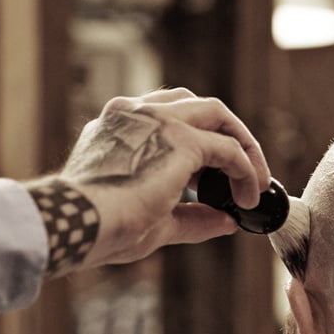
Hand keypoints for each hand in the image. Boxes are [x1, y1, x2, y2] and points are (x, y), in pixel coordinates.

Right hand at [47, 88, 271, 269]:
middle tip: (244, 175)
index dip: (198, 142)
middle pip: (197, 105)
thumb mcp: (153, 220)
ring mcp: (157, 120)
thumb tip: (228, 221)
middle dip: (227, 136)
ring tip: (256, 184)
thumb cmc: (101, 229)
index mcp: (117, 126)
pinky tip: (249, 194)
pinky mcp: (180, 139)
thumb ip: (191, 217)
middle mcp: (135, 112)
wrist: (77, 224)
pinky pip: (227, 147)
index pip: (168, 115)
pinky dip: (245, 169)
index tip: (211, 179)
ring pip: (218, 114)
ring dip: (244, 146)